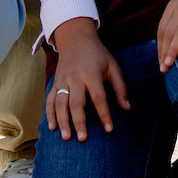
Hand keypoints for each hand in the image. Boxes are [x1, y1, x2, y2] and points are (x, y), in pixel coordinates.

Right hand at [45, 18, 130, 139]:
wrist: (75, 38)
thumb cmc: (98, 55)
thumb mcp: (113, 66)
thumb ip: (120, 87)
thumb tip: (127, 108)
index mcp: (92, 74)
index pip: (99, 98)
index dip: (104, 114)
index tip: (109, 129)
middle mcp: (75, 78)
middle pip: (76, 103)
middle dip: (79, 122)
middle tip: (83, 139)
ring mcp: (63, 81)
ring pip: (60, 103)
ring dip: (62, 121)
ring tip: (66, 137)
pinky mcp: (55, 83)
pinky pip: (49, 100)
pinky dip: (49, 114)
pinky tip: (52, 127)